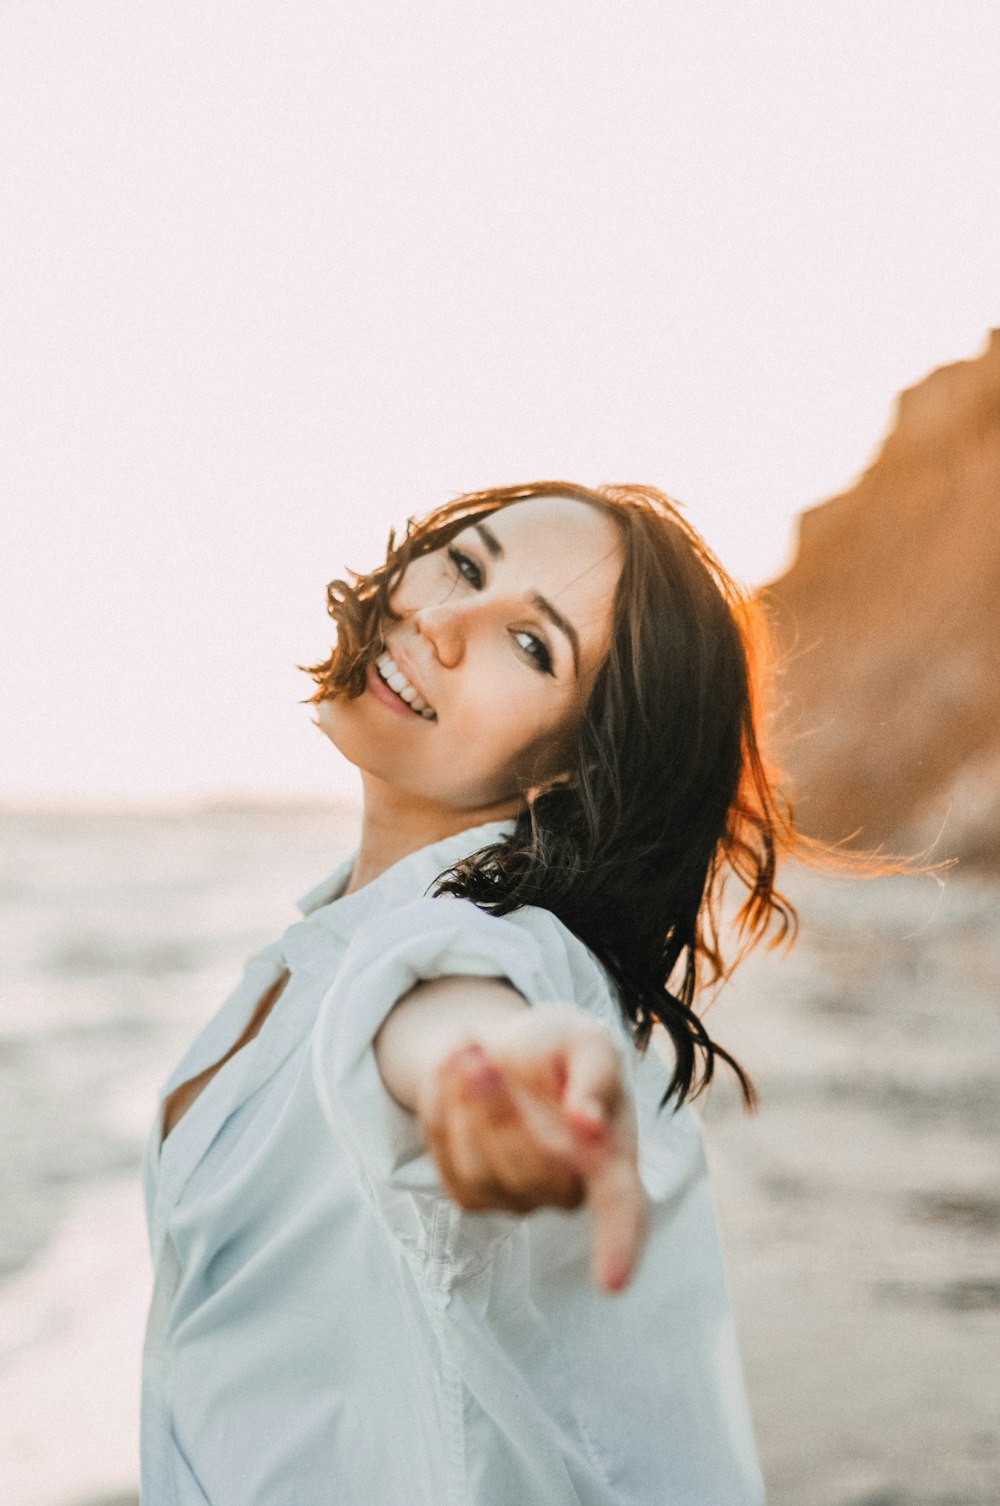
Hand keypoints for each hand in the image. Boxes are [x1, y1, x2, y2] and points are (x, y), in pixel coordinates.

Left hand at [414, 1003, 648, 1293]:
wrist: (500, 1048)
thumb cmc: (556, 1049)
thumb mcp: (584, 1038)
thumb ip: (597, 1072)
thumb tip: (590, 1123)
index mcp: (611, 1157)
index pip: (625, 1212)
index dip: (621, 1247)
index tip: (612, 1282)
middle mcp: (570, 1190)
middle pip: (533, 1172)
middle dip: (498, 1109)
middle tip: (476, 1054)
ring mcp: (519, 1200)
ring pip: (484, 1169)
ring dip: (464, 1104)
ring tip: (465, 1053)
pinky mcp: (474, 1197)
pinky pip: (448, 1163)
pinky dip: (442, 1113)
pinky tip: (453, 1079)